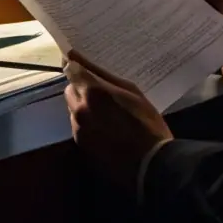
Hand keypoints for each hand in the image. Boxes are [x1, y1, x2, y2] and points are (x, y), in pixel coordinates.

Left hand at [64, 51, 171, 191]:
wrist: (151, 164)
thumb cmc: (146, 123)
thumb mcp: (131, 91)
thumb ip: (102, 74)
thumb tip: (76, 57)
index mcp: (92, 92)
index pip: (71, 69)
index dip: (77, 66)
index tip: (82, 65)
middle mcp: (79, 109)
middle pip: (71, 90)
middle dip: (82, 89)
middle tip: (104, 94)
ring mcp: (78, 129)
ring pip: (74, 109)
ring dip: (85, 108)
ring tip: (109, 116)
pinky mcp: (81, 145)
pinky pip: (79, 127)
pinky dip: (88, 125)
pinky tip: (107, 131)